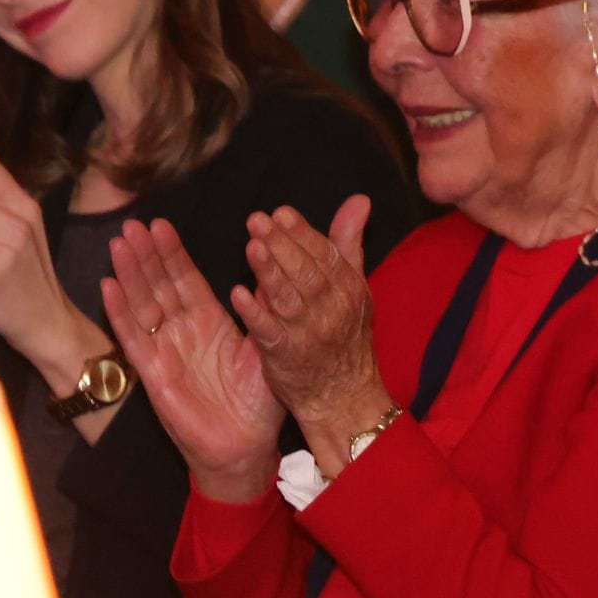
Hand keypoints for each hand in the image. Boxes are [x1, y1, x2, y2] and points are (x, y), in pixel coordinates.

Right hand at [103, 219, 283, 501]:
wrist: (247, 447)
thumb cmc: (257, 402)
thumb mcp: (264, 346)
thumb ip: (262, 310)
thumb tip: (269, 268)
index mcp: (210, 322)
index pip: (186, 280)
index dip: (172, 253)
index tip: (160, 225)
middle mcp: (183, 332)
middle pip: (159, 286)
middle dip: (145, 255)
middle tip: (132, 224)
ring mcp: (165, 351)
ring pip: (142, 305)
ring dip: (129, 274)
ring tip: (119, 243)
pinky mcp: (153, 374)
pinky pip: (133, 339)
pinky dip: (120, 313)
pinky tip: (108, 286)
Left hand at [233, 196, 389, 451]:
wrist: (344, 396)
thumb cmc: (345, 337)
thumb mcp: (354, 287)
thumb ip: (349, 243)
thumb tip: (359, 201)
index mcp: (349, 288)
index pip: (325, 254)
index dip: (302, 232)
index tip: (280, 212)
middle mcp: (333, 309)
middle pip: (305, 272)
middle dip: (281, 244)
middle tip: (257, 221)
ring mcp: (310, 334)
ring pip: (288, 298)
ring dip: (268, 271)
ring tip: (251, 246)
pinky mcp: (288, 356)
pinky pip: (270, 332)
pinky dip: (255, 312)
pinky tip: (238, 294)